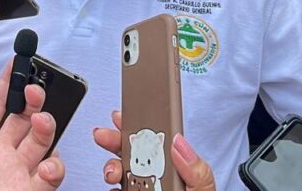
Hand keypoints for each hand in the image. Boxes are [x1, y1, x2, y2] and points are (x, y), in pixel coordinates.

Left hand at [0, 63, 64, 190]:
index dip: (9, 84)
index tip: (18, 63)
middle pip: (25, 117)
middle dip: (34, 99)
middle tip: (34, 89)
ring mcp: (13, 173)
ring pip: (42, 141)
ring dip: (47, 126)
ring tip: (40, 119)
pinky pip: (50, 178)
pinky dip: (55, 167)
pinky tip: (46, 162)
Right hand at [93, 111, 215, 189]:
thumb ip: (197, 173)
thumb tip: (181, 144)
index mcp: (178, 171)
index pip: (157, 143)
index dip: (137, 127)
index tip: (121, 118)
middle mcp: (160, 181)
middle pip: (133, 154)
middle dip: (115, 142)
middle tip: (103, 136)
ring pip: (121, 175)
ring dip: (111, 168)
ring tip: (112, 174)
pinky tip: (113, 190)